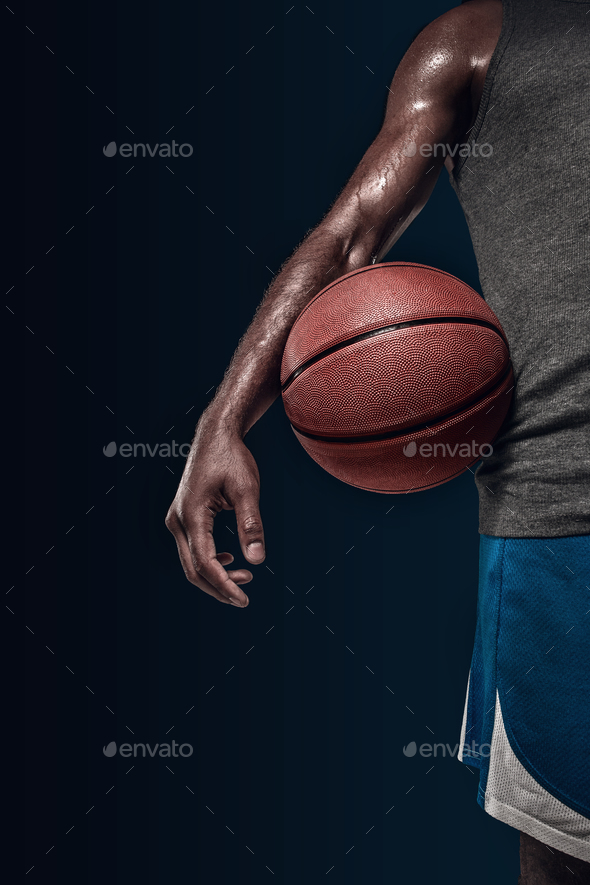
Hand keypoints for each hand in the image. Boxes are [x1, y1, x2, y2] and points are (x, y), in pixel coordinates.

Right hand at [165, 419, 264, 606]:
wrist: (215, 436)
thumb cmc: (232, 458)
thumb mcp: (247, 489)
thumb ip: (251, 525)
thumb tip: (258, 561)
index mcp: (191, 514)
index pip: (205, 562)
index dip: (223, 585)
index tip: (243, 600)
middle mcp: (177, 520)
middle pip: (192, 569)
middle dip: (218, 586)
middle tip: (245, 596)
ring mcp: (176, 519)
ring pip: (190, 561)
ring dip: (215, 575)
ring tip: (244, 577)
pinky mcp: (182, 517)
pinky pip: (192, 549)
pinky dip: (210, 561)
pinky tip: (230, 560)